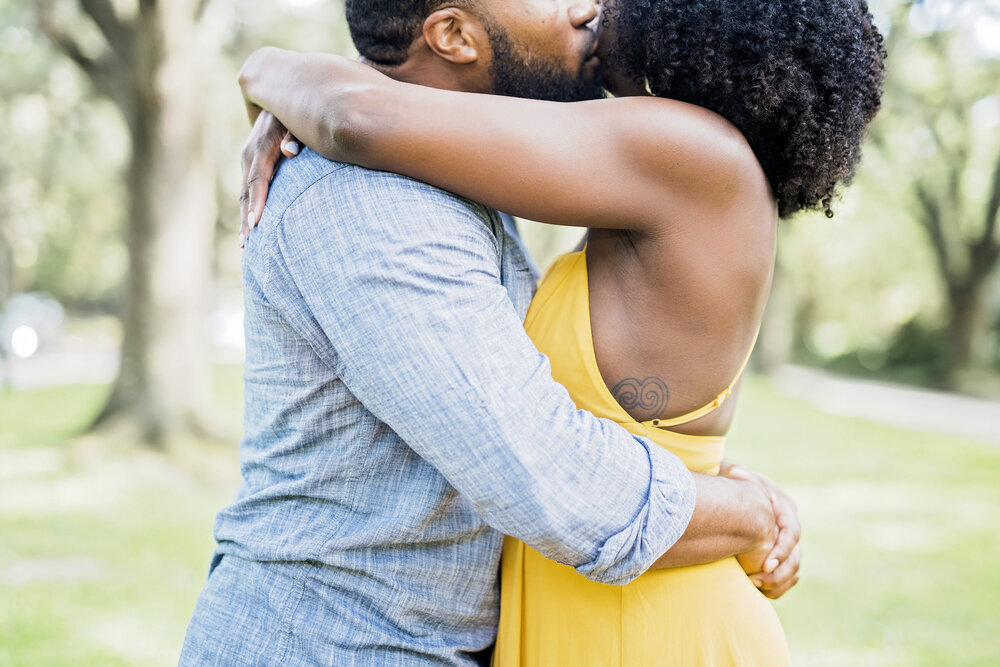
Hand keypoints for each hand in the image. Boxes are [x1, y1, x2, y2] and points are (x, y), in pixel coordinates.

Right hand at [239, 110, 300, 246]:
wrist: (281, 101)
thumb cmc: (296, 114)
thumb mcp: (297, 119)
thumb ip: (296, 135)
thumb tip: (289, 152)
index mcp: (261, 147)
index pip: (257, 180)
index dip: (256, 203)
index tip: (256, 224)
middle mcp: (249, 155)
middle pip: (245, 193)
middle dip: (246, 219)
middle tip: (248, 245)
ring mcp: (248, 160)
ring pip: (243, 194)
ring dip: (244, 219)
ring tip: (245, 245)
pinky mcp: (250, 164)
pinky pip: (247, 190)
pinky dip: (247, 209)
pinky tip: (250, 228)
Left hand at [723, 462, 801, 598]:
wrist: (733, 491)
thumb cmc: (733, 482)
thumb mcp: (737, 474)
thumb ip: (739, 476)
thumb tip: (735, 472)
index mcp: (785, 508)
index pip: (792, 533)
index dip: (781, 550)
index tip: (765, 564)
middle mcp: (790, 525)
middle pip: (795, 556)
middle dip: (778, 572)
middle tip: (757, 581)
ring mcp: (787, 541)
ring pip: (793, 569)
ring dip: (777, 581)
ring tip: (754, 587)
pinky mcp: (780, 553)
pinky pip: (786, 576)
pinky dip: (776, 586)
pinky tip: (759, 591)